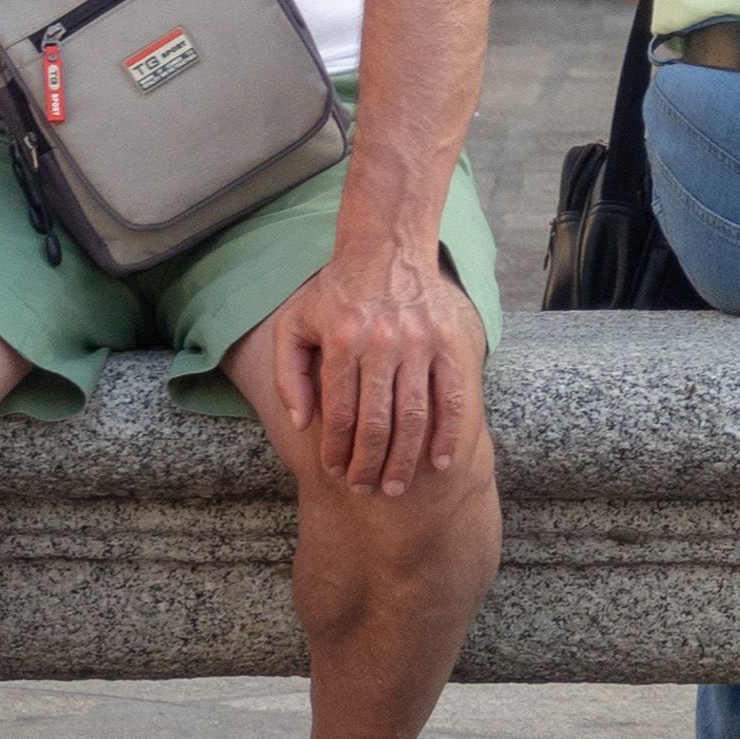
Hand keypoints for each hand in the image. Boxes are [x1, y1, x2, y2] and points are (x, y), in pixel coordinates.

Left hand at [265, 238, 484, 496]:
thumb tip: (301, 422)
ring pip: (413, 416)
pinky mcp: (448, 343)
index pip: (338, 413)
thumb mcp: (294, 323)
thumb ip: (288, 373)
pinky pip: (451, 398)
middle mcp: (381, 344)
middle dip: (369, 464)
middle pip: (376, 422)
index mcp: (342, 342)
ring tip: (396, 487)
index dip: (336, 449)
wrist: (386, 248)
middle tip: (365, 490)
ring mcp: (419, 344)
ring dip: (405, 459)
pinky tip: (440, 462)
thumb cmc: (334, 293)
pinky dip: (447, 434)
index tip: (335, 471)